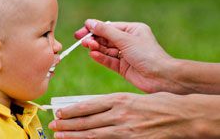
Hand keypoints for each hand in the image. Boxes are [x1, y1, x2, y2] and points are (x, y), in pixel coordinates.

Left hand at [49, 93, 219, 138]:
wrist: (180, 114)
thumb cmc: (156, 103)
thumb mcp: (131, 98)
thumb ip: (112, 104)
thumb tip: (92, 110)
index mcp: (119, 99)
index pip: (89, 105)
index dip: (72, 110)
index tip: (60, 112)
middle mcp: (119, 113)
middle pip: (87, 120)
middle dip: (68, 124)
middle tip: (54, 125)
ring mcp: (125, 128)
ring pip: (93, 133)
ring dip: (75, 135)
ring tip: (60, 135)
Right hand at [75, 19, 176, 92]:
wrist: (161, 77)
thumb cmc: (148, 55)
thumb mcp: (125, 39)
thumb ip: (106, 31)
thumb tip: (90, 22)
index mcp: (132, 30)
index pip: (109, 27)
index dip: (95, 28)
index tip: (82, 31)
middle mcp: (128, 41)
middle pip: (106, 38)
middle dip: (94, 39)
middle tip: (81, 40)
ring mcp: (126, 55)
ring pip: (106, 50)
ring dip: (97, 48)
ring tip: (88, 47)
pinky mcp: (123, 67)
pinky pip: (109, 61)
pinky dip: (101, 58)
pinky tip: (93, 55)